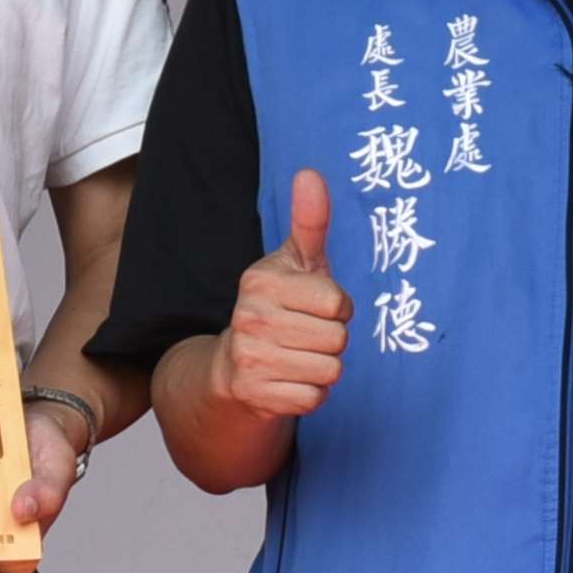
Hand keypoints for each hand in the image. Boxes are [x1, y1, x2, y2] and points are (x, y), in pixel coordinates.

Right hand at [215, 170, 350, 421]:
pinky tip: (291, 379)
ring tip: (299, 356)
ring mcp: (250, 358)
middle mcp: (250, 317)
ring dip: (323, 368)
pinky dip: (311, 393)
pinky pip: (315, 398)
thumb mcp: (296, 262)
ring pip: (330, 371)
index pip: (338, 302)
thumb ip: (310, 221)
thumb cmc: (279, 307)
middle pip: (338, 339)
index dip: (338, 308)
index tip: (317, 307)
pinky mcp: (255, 394)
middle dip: (333, 340)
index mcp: (261, 281)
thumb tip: (311, 173)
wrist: (233, 367)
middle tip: (308, 335)